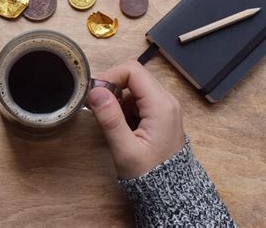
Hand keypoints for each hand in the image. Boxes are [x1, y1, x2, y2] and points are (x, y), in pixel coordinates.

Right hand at [87, 61, 184, 179]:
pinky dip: (124, 107)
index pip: (133, 70)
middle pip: (134, 76)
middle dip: (112, 87)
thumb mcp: (125, 149)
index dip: (110, 76)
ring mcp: (165, 106)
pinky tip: (120, 125)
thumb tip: (95, 91)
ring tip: (109, 121)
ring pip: (135, 87)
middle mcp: (166, 100)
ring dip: (117, 98)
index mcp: (161, 105)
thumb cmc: (149, 174)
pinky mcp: (160, 114)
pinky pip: (139, 99)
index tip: (94, 94)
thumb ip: (110, 119)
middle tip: (97, 108)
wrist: (171, 193)